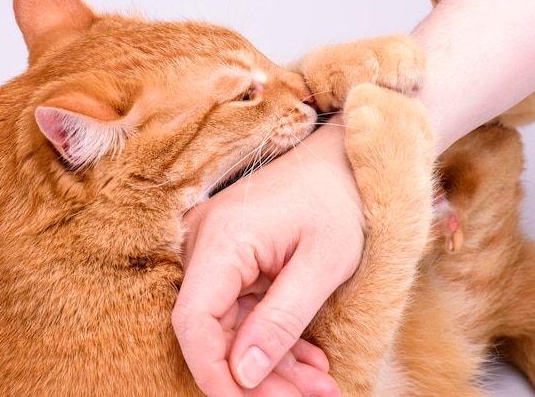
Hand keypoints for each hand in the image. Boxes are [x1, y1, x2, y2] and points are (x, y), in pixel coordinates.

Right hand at [172, 118, 364, 395]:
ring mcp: (215, 251)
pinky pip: (242, 311)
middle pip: (214, 331)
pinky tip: (309, 360)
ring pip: (230, 327)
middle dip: (258, 376)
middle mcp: (205, 243)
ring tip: (319, 384)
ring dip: (273, 363)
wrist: (341, 161)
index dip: (214, 373)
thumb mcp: (323, 264)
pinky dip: (274, 339)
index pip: (194, 321)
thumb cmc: (339, 200)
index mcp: (222, 239)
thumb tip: (243, 374)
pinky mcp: (230, 259)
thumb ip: (282, 321)